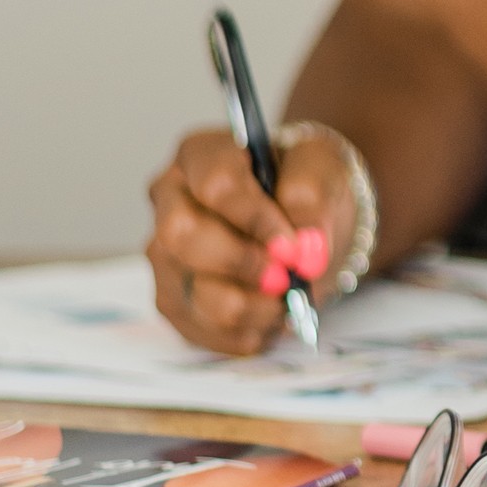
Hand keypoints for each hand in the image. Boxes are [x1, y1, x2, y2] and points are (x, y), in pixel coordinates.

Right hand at [145, 125, 362, 354]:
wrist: (302, 225)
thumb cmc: (304, 185)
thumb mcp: (321, 169)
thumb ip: (312, 195)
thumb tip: (304, 243)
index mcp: (199, 155)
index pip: (214, 184)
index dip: (254, 218)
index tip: (292, 244)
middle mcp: (169, 202)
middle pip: (183, 237)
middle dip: (241, 263)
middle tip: (286, 277)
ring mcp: (165, 256)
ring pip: (193, 293)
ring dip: (252, 306)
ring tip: (289, 298)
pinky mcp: (173, 301)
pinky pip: (202, 330)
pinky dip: (246, 331)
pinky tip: (272, 314)